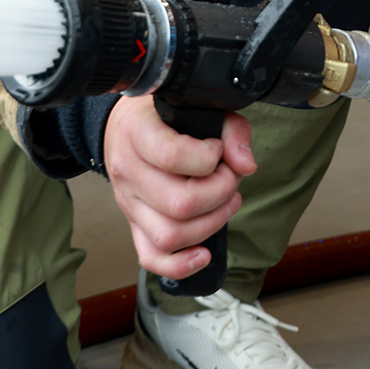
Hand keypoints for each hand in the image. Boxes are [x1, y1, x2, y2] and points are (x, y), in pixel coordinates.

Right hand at [104, 96, 256, 279]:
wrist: (124, 127)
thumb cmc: (165, 116)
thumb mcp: (198, 104)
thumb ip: (230, 128)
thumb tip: (245, 165)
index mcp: (137, 134)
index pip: (173, 156)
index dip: (209, 157)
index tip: (217, 149)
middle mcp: (128, 171)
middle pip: (180, 203)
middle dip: (220, 192)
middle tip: (229, 176)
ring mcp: (129, 203)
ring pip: (170, 235)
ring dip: (211, 223)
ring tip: (226, 201)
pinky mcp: (134, 225)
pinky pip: (152, 258)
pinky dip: (181, 264)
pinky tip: (204, 253)